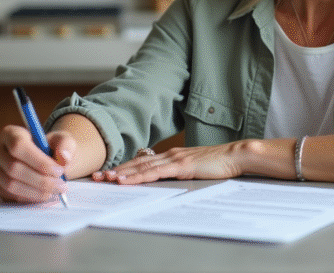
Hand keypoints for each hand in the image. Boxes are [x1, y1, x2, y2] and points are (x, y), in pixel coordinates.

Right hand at [0, 125, 73, 202]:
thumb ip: (66, 145)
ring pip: (11, 184)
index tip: (58, 170)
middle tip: (60, 185)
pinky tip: (44, 194)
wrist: (46, 161)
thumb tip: (63, 157)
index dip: (39, 161)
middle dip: (40, 180)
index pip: (18, 145)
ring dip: (36, 191)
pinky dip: (30, 198)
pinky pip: (11, 196)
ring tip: (55, 190)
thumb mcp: (63, 140)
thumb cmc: (52, 148)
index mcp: (10, 133)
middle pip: (13, 168)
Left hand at [92, 142, 250, 184]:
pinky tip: (126, 180)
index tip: (108, 172)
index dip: (125, 167)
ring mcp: (174, 158)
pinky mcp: (181, 166)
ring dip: (122, 173)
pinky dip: (137, 176)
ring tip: (105, 178)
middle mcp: (169, 154)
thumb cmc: (218, 163)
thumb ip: (180, 170)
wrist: (235, 155)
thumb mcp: (195, 167)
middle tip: (97, 175)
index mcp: (172, 155)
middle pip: (137, 162)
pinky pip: (154, 172)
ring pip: (142, 166)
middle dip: (116, 169)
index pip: (143, 161)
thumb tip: (168, 177)